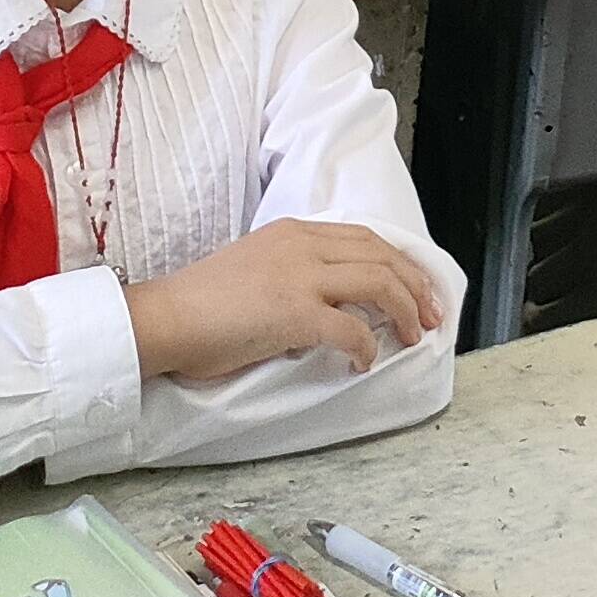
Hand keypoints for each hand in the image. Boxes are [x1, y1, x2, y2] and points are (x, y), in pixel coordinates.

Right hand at [125, 218, 448, 386]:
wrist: (164, 318)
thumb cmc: (200, 305)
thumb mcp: (256, 269)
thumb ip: (294, 277)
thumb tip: (326, 313)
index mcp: (294, 232)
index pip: (365, 238)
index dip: (400, 262)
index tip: (418, 286)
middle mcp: (302, 245)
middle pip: (382, 255)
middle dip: (417, 284)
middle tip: (433, 314)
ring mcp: (299, 276)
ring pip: (378, 283)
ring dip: (405, 311)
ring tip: (414, 336)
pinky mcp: (293, 312)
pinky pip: (350, 329)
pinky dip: (366, 348)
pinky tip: (364, 364)